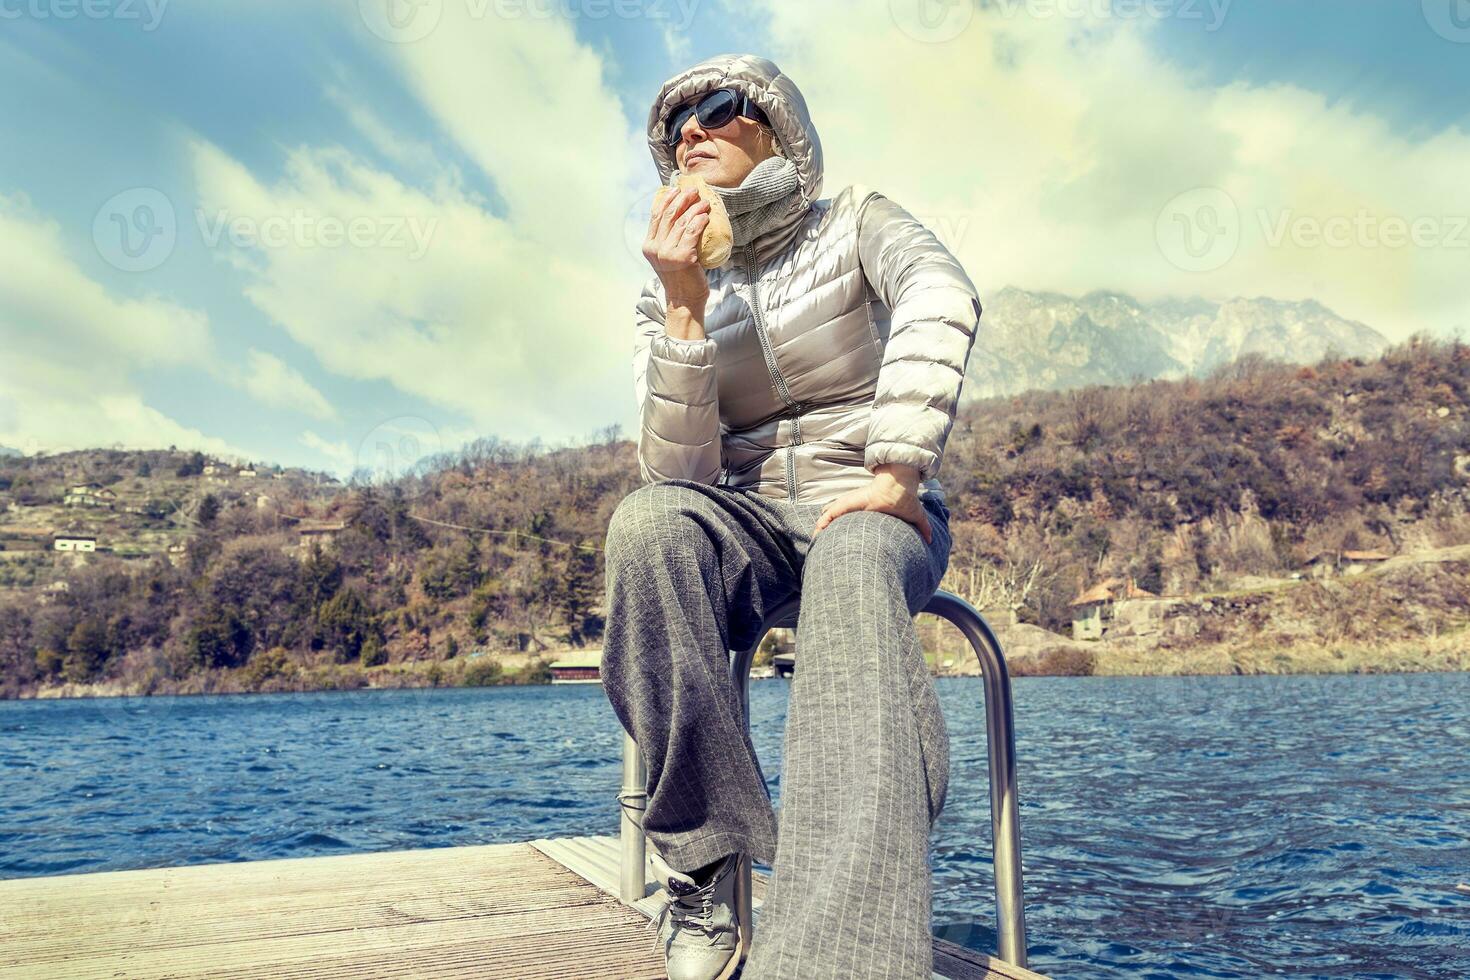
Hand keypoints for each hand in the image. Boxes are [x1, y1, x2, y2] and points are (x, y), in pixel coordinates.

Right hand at [643, 187, 710, 304]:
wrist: (685, 301)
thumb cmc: (681, 278)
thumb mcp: (668, 257)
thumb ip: (668, 240)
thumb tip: (681, 216)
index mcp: (649, 246)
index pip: (656, 216)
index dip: (666, 199)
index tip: (676, 189)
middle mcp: (655, 248)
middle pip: (668, 215)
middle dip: (682, 198)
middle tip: (694, 191)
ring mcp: (668, 253)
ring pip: (682, 221)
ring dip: (695, 208)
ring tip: (704, 203)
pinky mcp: (682, 257)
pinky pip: (692, 232)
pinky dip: (700, 221)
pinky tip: (706, 216)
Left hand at [814, 463, 931, 543]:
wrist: (898, 486)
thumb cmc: (905, 499)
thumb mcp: (915, 516)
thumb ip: (923, 527)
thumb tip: (931, 539)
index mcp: (868, 514)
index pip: (852, 524)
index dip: (845, 534)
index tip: (841, 548)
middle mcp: (857, 510)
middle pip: (837, 521)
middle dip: (829, 533)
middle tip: (822, 547)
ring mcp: (850, 506)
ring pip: (829, 517)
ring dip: (822, 528)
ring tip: (816, 541)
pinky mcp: (846, 504)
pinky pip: (830, 514)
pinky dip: (822, 523)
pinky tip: (817, 531)